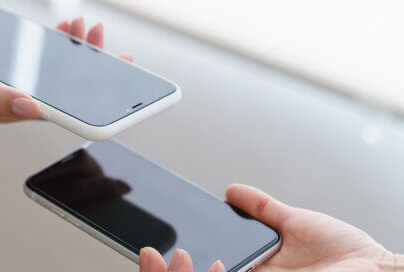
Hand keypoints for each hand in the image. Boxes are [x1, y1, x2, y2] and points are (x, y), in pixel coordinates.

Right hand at [0, 17, 131, 122]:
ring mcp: (2, 87)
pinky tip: (52, 33)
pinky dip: (45, 47)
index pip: (62, 105)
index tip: (118, 67)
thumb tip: (34, 105)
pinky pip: (28, 63)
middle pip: (61, 87)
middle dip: (87, 62)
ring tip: (80, 27)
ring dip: (68, 52)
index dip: (93, 90)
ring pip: (47, 73)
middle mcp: (10, 101)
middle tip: (99, 36)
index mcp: (7, 110)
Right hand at [138, 184, 402, 271]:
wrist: (376, 266)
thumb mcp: (293, 222)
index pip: (206, 268)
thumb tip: (231, 191)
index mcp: (254, 271)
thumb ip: (261, 208)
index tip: (157, 249)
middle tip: (151, 255)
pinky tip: (208, 267)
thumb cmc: (345, 251)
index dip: (177, 263)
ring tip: (172, 259)